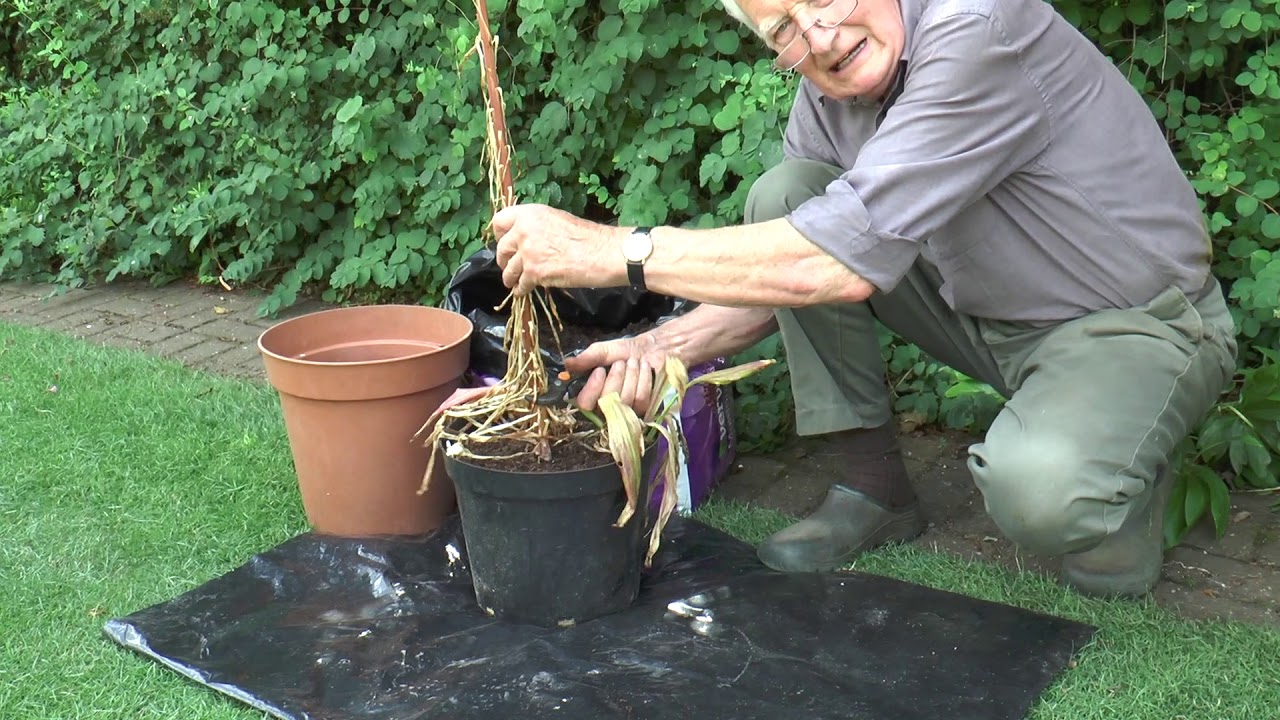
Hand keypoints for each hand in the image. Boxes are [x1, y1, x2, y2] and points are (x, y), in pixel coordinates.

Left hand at [492, 204, 616, 294]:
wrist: (601, 253)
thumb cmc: (587, 236)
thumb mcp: (557, 219)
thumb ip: (536, 226)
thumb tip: (526, 238)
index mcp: (530, 214)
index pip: (499, 222)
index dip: (500, 235)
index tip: (504, 242)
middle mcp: (523, 231)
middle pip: (502, 249)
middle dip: (504, 259)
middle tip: (509, 265)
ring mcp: (527, 252)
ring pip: (509, 269)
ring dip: (510, 277)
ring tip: (514, 282)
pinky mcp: (533, 273)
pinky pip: (520, 284)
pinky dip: (521, 289)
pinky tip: (523, 291)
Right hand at [563, 332, 671, 413]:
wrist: (652, 349)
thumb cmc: (625, 352)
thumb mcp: (602, 351)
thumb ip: (586, 359)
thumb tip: (566, 365)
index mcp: (592, 392)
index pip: (584, 404)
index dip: (592, 389)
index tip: (600, 371)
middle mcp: (606, 406)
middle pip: (606, 402)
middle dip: (616, 377)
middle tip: (621, 363)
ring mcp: (626, 411)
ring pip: (625, 401)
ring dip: (631, 377)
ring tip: (634, 363)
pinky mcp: (644, 410)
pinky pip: (641, 400)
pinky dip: (644, 381)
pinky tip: (645, 369)